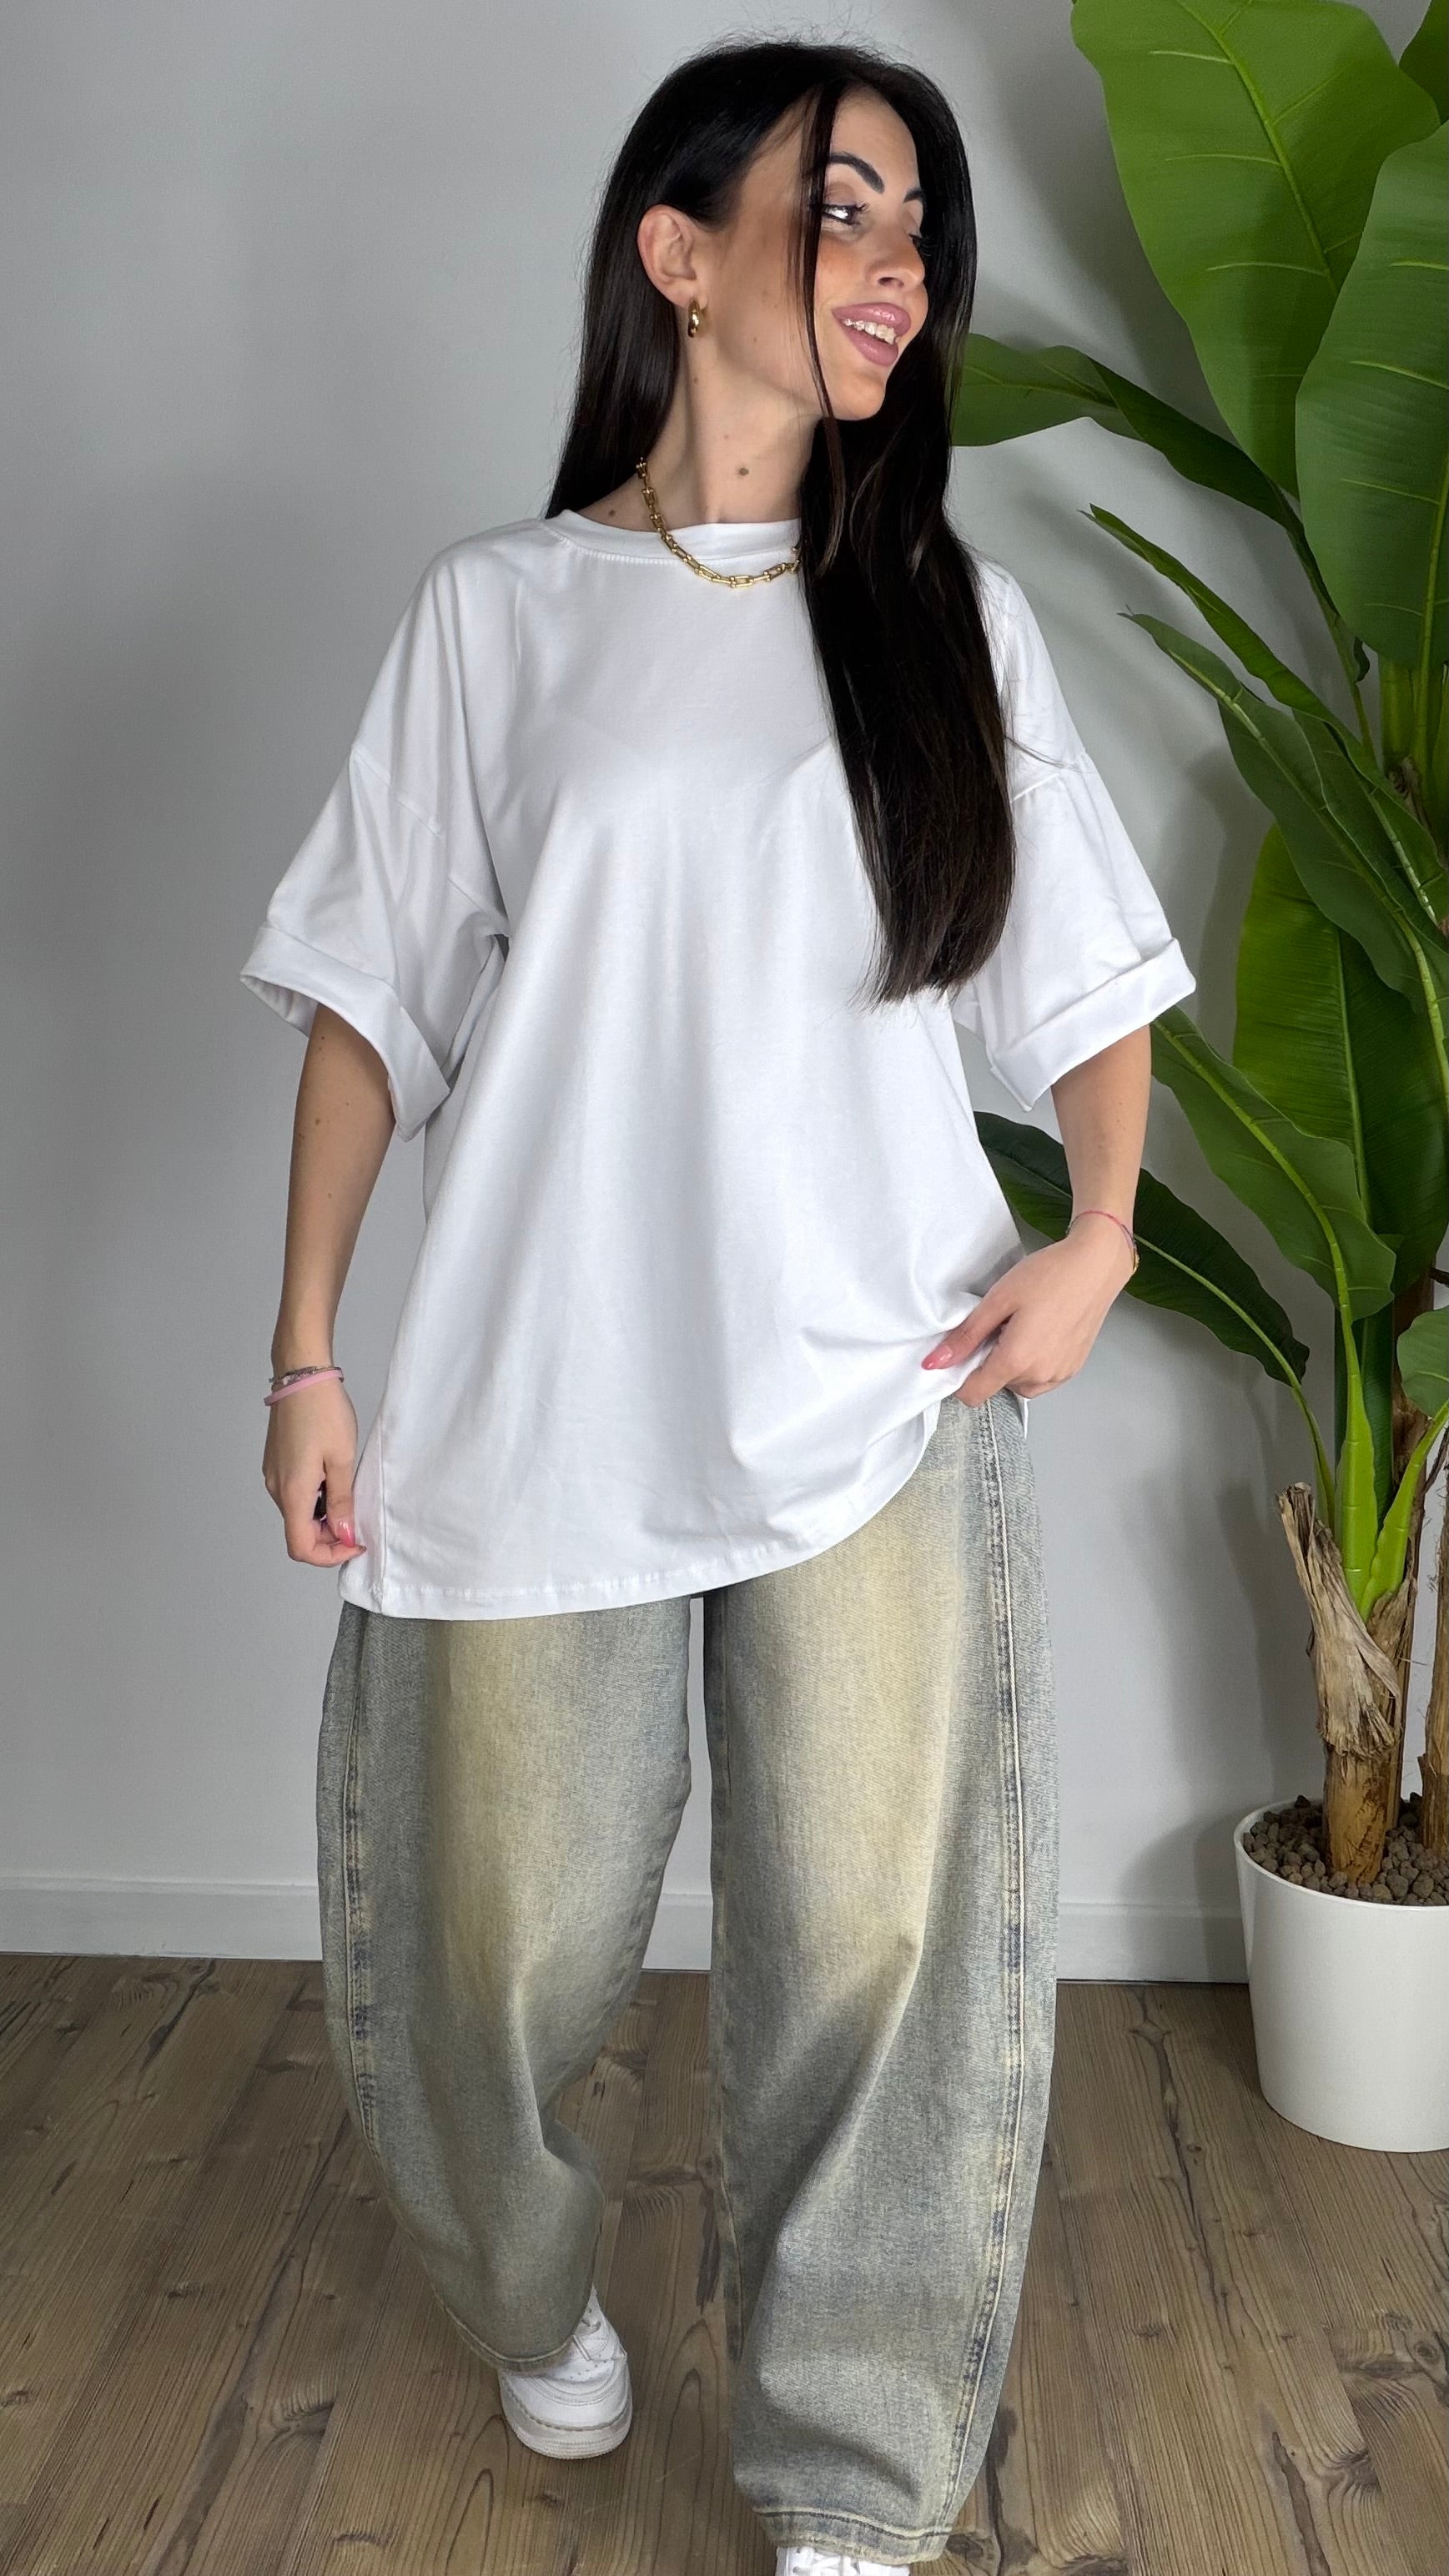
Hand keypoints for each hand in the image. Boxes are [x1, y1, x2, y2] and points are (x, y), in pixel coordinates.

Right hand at [262, 1377, 368, 1564]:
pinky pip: (295, 1494)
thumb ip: (342, 1502)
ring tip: (348, 1494)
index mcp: (292, 1492)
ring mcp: (274, 1475)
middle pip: (299, 1532)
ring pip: (298, 1513)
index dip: (329, 1555)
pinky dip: (315, 1499)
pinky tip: (333, 1479)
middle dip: (330, 1536)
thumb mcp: (342, 1459)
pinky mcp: (276, 1463)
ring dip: (323, 1516)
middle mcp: (276, 1489)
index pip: (301, 1547)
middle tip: (357, 1518)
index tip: (355, 1542)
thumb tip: (344, 1534)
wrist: (302, 1375)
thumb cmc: (323, 1412)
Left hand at [921, 1215, 1136, 1405]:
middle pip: (997, 1386)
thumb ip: (966, 1336)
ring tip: (1022, 1327)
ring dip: (1013, 1365)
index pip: (974, 1395)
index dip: (960, 1377)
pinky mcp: (1073, 1369)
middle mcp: (1039, 1376)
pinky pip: (1042, 1379)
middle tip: (1001, 1325)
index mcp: (1016, 1361)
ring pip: (1020, 1384)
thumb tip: (934, 1363)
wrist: (1096, 1266)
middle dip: (990, 1362)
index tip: (965, 1349)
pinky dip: (1034, 1364)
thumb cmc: (1048, 1276)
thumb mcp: (998, 1300)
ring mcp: (1060, 1375)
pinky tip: (1040, 1333)